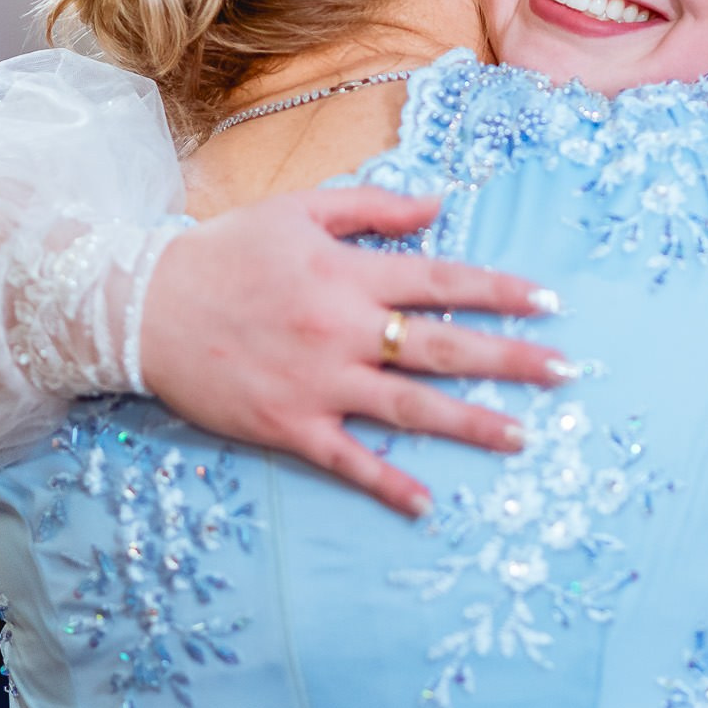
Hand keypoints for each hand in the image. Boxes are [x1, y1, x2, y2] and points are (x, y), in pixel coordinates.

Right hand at [142, 187, 568, 517]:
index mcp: (348, 273)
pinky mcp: (289, 426)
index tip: (548, 303)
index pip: (442, 280)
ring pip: (410, 408)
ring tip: (523, 435)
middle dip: (510, 359)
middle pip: (442, 348)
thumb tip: (439, 203)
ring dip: (471, 423)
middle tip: (565, 373)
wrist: (143, 306)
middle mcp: (343, 328)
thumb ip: (373, 208)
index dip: (499, 291)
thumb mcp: (298, 209)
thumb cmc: (225, 252)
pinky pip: (348, 460)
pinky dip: (388, 483)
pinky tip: (428, 503)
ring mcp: (318, 382)